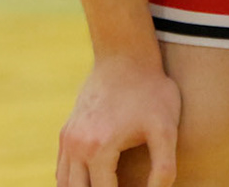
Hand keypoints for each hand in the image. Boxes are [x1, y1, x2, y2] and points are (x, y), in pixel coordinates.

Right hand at [60, 55, 181, 186]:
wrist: (125, 55)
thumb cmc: (151, 91)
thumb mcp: (166, 130)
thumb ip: (164, 169)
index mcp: (99, 150)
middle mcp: (77, 146)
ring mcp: (68, 138)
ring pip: (65, 185)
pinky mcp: (67, 131)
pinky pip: (62, 170)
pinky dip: (72, 184)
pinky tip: (91, 184)